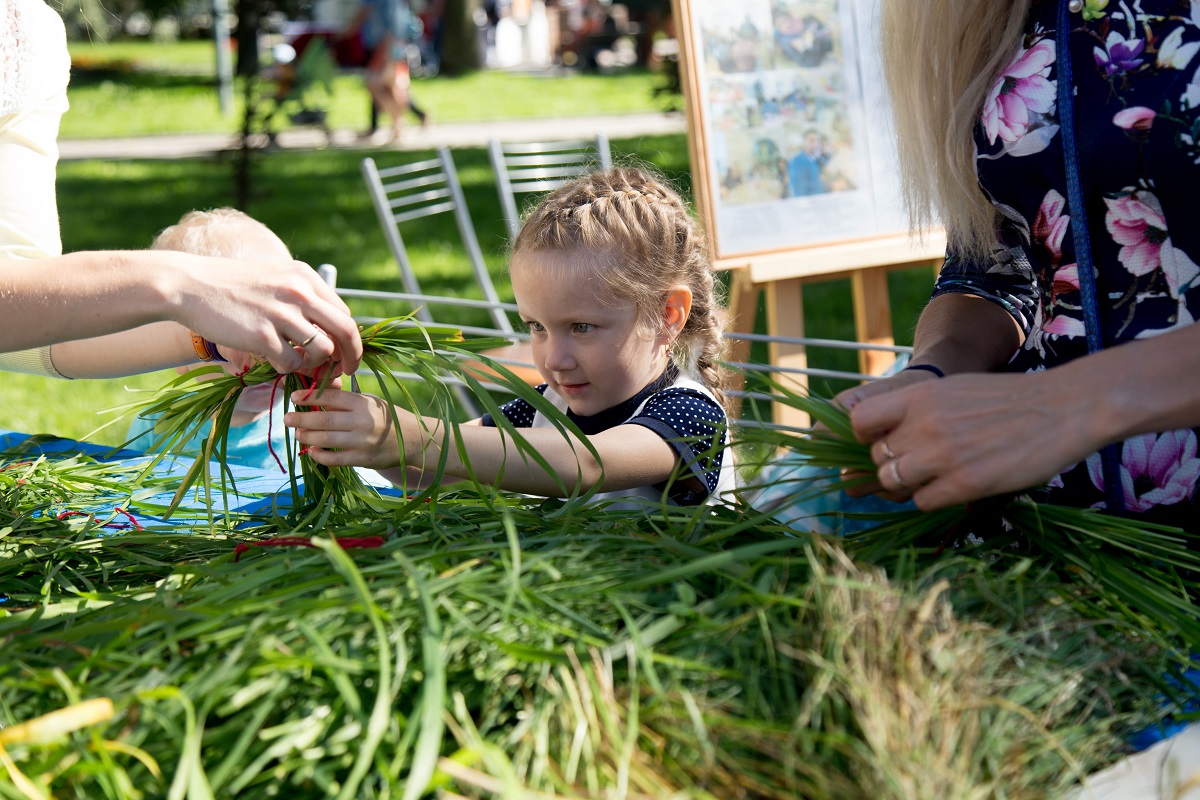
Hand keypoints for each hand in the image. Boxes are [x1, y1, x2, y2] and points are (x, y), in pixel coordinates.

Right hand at [174, 256, 362, 375]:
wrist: (188, 285)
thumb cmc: (229, 285)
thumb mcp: (273, 277)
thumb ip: (300, 296)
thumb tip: (324, 325)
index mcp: (304, 277)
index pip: (343, 312)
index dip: (349, 337)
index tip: (344, 352)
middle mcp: (299, 292)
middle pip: (345, 330)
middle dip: (351, 356)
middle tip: (348, 372)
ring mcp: (281, 314)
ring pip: (322, 349)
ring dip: (315, 363)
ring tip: (299, 362)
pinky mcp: (262, 335)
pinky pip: (292, 362)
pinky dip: (288, 368)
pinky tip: (274, 360)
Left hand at [284, 388, 409, 468]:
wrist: (412, 439)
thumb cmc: (387, 417)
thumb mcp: (370, 402)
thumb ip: (346, 401)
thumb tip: (316, 398)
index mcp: (363, 404)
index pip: (331, 398)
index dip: (309, 397)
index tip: (294, 398)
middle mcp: (362, 422)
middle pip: (323, 419)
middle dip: (301, 418)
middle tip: (286, 418)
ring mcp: (362, 442)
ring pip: (325, 439)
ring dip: (307, 436)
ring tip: (297, 433)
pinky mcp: (362, 459)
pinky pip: (334, 459)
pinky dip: (319, 455)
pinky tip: (311, 450)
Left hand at [848, 370, 1091, 509]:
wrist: (1063, 408)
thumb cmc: (1007, 399)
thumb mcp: (953, 390)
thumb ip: (917, 409)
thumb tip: (884, 434)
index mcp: (920, 396)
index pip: (860, 421)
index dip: (863, 437)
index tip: (879, 442)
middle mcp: (925, 425)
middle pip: (878, 458)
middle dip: (890, 464)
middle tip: (915, 465)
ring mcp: (944, 456)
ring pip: (894, 482)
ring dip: (908, 484)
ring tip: (933, 477)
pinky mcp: (966, 483)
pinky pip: (923, 502)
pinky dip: (932, 499)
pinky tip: (953, 487)